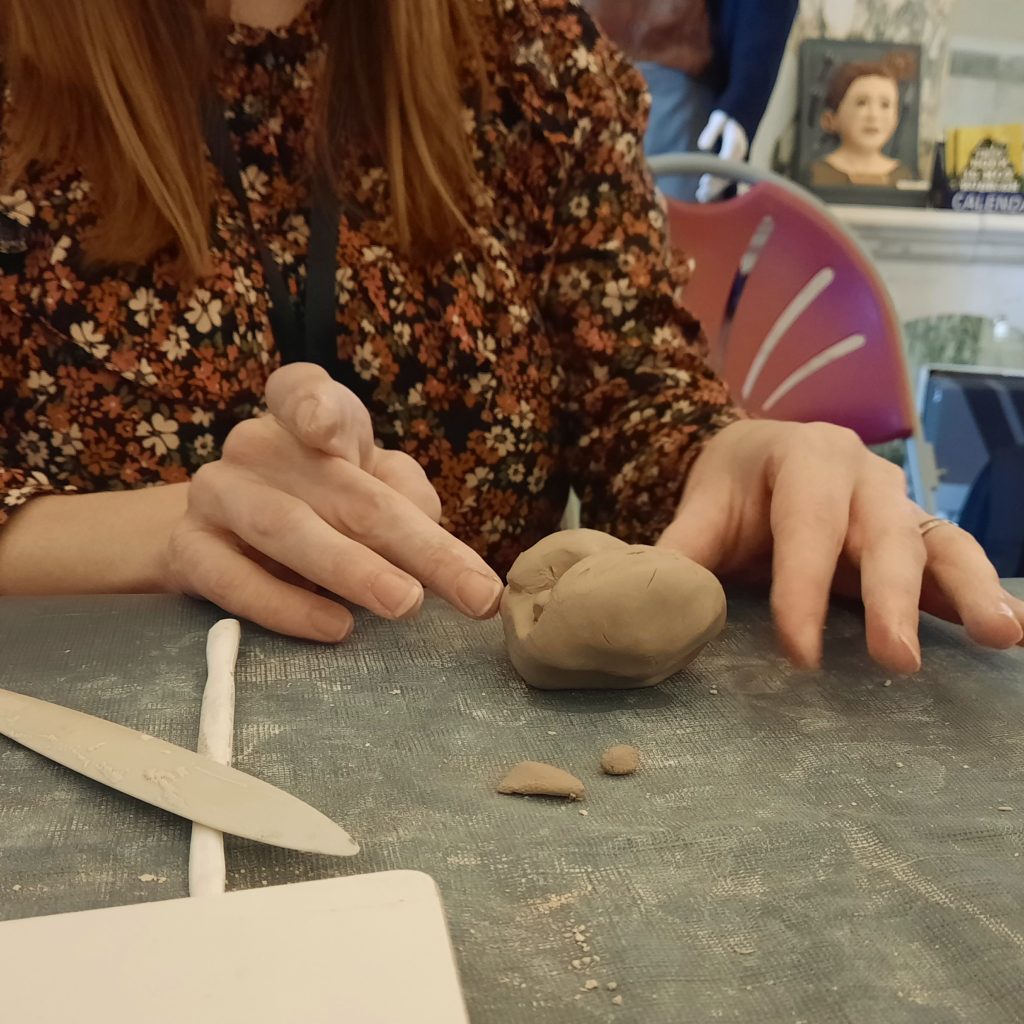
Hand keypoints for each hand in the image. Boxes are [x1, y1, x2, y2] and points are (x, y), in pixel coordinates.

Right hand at [163, 363, 502, 640]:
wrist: (229, 534)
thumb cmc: (325, 501)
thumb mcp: (373, 483)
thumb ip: (405, 492)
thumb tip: (428, 522)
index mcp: (304, 415)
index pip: (302, 392)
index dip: (314, 408)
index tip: (330, 431)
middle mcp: (257, 446)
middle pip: (342, 491)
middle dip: (417, 545)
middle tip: (474, 592)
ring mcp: (218, 495)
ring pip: (287, 529)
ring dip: (352, 569)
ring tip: (406, 603)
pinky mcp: (189, 550)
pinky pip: (233, 581)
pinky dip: (286, 606)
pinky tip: (335, 627)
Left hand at [657, 420, 1023, 671]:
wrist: (764, 455)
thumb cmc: (735, 484)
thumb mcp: (703, 506)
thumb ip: (682, 551)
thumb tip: (660, 605)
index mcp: (806, 454)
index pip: (806, 525)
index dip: (802, 590)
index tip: (798, 653)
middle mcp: (863, 474)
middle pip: (882, 534)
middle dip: (890, 598)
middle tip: (897, 659)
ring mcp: (897, 504)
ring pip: (938, 543)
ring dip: (970, 590)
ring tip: (1000, 634)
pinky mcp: (916, 534)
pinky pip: (954, 559)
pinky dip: (983, 590)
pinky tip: (1013, 629)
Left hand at [696, 110, 748, 202]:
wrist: (739, 118)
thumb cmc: (726, 117)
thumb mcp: (718, 119)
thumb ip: (711, 131)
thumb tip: (702, 146)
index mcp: (736, 140)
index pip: (727, 160)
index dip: (717, 172)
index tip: (704, 181)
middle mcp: (740, 153)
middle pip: (728, 173)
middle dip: (715, 184)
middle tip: (701, 192)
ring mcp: (739, 160)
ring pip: (728, 178)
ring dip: (715, 189)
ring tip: (700, 196)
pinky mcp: (736, 165)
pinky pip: (727, 178)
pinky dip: (717, 187)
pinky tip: (704, 195)